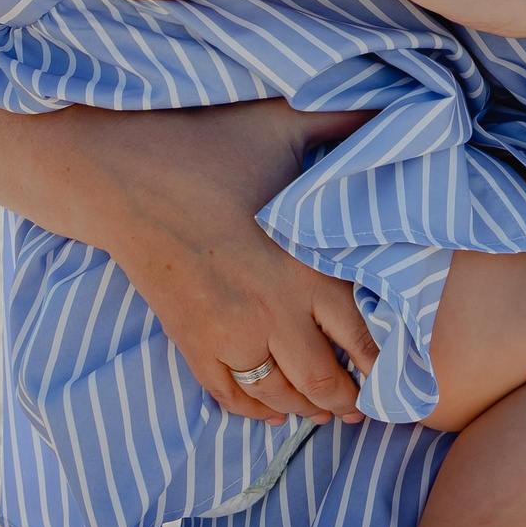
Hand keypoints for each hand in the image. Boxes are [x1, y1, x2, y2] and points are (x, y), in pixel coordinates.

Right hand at [94, 101, 384, 425]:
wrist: (123, 174)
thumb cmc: (208, 145)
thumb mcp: (285, 126)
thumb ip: (345, 125)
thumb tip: (392, 113)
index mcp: (306, 267)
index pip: (361, 335)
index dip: (384, 361)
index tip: (402, 370)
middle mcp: (272, 312)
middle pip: (323, 380)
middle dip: (351, 399)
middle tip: (369, 404)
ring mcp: (226, 335)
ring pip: (278, 395)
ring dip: (308, 409)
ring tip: (331, 412)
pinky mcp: (189, 342)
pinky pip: (228, 394)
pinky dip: (254, 410)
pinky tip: (273, 413)